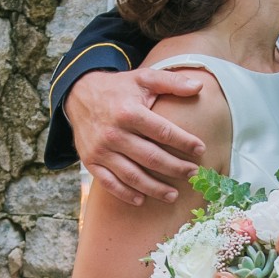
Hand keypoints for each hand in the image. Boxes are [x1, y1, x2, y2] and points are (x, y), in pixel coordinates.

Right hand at [70, 68, 208, 204]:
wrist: (78, 94)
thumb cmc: (118, 88)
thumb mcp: (143, 78)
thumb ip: (172, 82)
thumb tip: (199, 86)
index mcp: (129, 112)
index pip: (164, 132)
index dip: (185, 143)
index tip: (200, 150)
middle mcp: (114, 133)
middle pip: (152, 158)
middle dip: (176, 168)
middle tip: (192, 174)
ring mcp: (101, 150)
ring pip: (132, 176)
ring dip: (155, 188)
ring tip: (173, 195)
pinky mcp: (90, 161)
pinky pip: (109, 183)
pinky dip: (126, 194)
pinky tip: (142, 200)